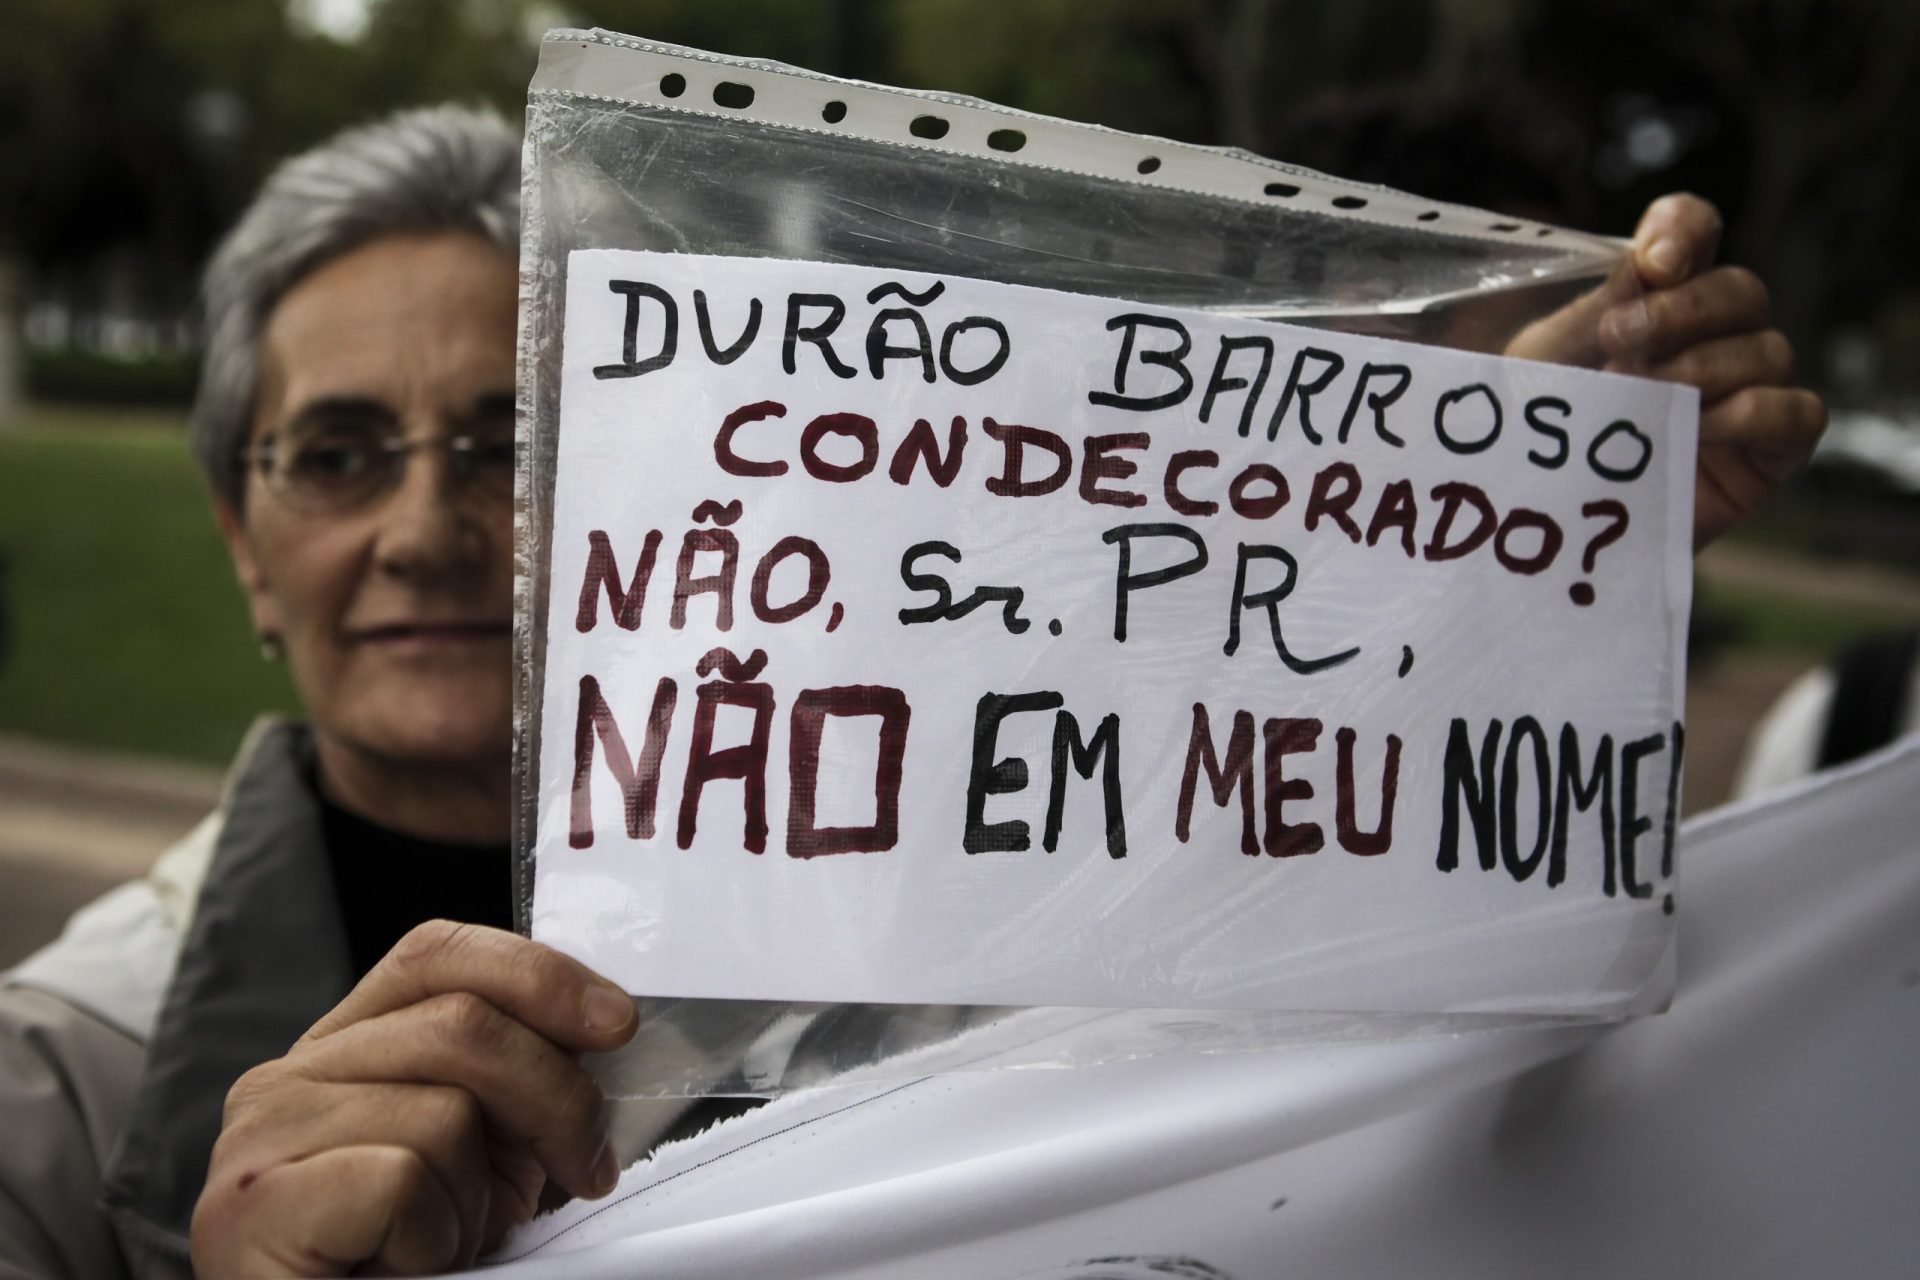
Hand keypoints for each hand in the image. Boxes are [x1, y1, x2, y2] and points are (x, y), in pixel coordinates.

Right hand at [190, 922, 638, 1276]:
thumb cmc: (409, 1266)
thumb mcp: (478, 1157)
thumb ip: (514, 1083)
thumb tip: (605, 1024)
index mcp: (339, 1051)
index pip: (437, 957)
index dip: (537, 974)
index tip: (615, 1023)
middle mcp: (286, 1079)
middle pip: (460, 1023)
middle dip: (556, 1097)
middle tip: (586, 1168)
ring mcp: (261, 1138)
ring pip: (443, 1112)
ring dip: (478, 1200)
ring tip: (446, 1247)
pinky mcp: (256, 1204)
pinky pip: (402, 1179)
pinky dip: (435, 1238)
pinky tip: (405, 1269)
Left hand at [1507, 193, 1826, 547]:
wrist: (1544, 520)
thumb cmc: (1542, 436)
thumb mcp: (1547, 367)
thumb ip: (1595, 311)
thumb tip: (1648, 263)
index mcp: (1660, 299)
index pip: (1695, 233)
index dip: (1686, 230)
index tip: (1653, 262)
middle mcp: (1717, 335)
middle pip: (1740, 289)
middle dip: (1682, 308)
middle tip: (1619, 338)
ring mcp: (1750, 391)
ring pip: (1768, 350)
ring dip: (1703, 367)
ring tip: (1640, 396)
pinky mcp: (1770, 452)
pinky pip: (1797, 414)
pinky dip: (1754, 414)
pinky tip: (1698, 428)